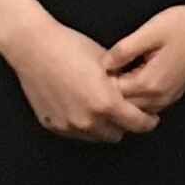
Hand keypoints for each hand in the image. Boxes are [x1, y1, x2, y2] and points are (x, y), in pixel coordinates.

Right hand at [4, 13, 157, 142]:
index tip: (150, 118)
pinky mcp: (53, 126)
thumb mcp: (107, 62)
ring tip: (99, 104)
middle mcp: (87, 120)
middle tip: (123, 109)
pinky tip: (78, 103)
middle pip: (118, 134)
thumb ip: (124, 83)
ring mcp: (69, 126)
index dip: (148, 121)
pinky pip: (76, 132)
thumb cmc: (70, 48)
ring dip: (102, 125)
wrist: (34, 47)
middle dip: (123, 123)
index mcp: (106, 103)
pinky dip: (82, 123)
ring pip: (96, 136)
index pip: (137, 124)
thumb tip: (137, 92)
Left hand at [105, 0, 184, 119]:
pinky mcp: (173, 93)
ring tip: (111, 75)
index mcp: (150, 82)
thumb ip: (124, 50)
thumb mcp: (148, 32)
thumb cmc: (182, 24)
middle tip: (96, 73)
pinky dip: (135, 96)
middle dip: (108, 92)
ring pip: (135, 108)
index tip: (91, 68)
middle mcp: (159, 96)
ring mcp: (168, 98)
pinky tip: (129, 77)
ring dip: (122, 96)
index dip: (99, 82)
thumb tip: (103, 64)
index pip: (114, 94)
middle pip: (123, 106)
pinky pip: (147, 104)